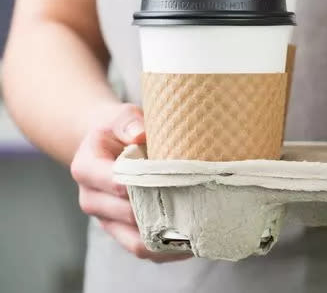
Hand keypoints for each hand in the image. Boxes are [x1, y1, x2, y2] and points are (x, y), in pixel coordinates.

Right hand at [70, 103, 189, 262]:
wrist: (107, 145)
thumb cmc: (119, 129)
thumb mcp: (121, 116)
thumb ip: (128, 121)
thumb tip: (140, 134)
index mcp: (86, 169)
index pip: (116, 182)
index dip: (147, 184)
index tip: (179, 179)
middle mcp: (91, 199)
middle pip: (129, 214)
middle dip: (163, 211)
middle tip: (200, 206)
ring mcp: (105, 219)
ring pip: (135, 241)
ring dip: (167, 238)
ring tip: (199, 231)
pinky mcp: (120, 232)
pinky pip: (142, 249)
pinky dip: (166, 250)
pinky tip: (192, 242)